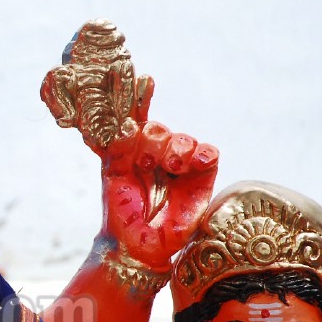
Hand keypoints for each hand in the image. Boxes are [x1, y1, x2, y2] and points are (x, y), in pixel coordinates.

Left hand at [100, 88, 217, 269]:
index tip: (145, 79)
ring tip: (168, 167)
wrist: (136, 242)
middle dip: (151, 141)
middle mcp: (158, 153)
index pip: (139, 117)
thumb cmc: (121, 210)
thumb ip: (119, 144)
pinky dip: (203, 152)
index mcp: (133, 148)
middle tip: (145, 162)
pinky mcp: (201, 179)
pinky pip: (209, 154)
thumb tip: (129, 122)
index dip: (141, 96)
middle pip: (159, 128)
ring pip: (182, 139)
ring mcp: (181, 165)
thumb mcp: (113, 172)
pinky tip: (195, 160)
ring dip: (173, 149)